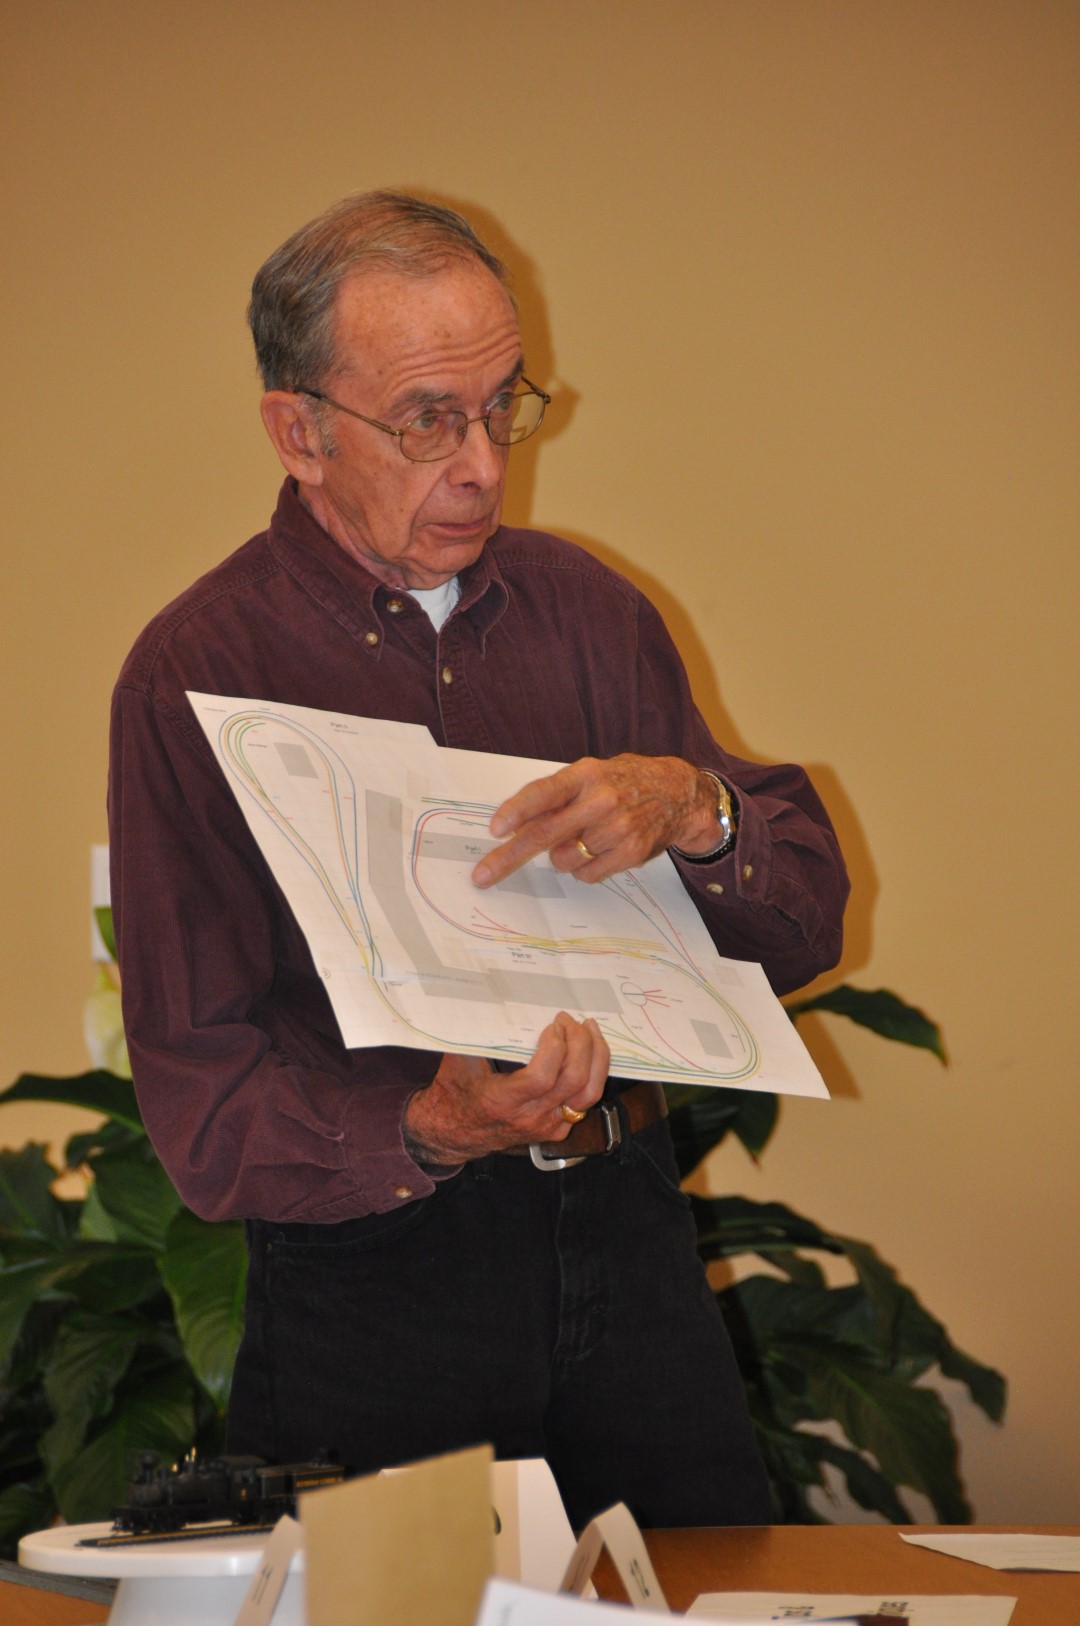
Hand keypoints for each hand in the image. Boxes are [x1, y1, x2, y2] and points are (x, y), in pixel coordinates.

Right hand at [403, 1013, 609, 1162]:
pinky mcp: (556, 1130)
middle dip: (580, 1043)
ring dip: (596, 1058)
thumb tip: (490, 1001)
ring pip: (588, 1093)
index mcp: (504, 1101)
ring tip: (591, 1031)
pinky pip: (584, 1101)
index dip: (555, 1047)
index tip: (553, 1025)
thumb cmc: (454, 1093)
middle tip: (570, 1021)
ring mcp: (547, 1126)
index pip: (543, 1077)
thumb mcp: (459, 1062)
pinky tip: (588, 1054)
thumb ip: (477, 1036)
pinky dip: (591, 1073)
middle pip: (574, 1080)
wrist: (453, 1133)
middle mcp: (530, 1117)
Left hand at [471, 754, 721, 888]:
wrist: (679, 793)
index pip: (544, 792)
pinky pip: (587, 874)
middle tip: (483, 875)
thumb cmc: (624, 782)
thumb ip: (557, 797)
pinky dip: (584, 868)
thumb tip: (516, 828)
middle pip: (545, 834)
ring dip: (562, 856)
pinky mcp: (631, 853)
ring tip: (584, 838)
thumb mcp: (590, 775)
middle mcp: (601, 800)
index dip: (517, 811)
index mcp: (586, 774)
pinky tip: (600, 850)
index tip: (495, 829)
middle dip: (508, 857)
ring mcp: (618, 828)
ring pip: (563, 860)